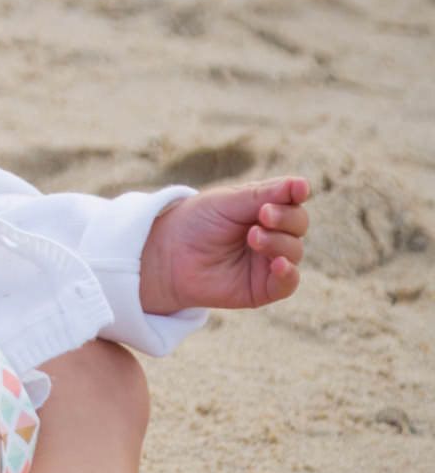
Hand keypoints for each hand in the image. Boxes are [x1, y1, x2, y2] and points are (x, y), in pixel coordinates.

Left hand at [140, 177, 309, 316]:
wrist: (168, 254)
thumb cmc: (197, 222)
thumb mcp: (228, 202)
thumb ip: (264, 194)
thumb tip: (304, 185)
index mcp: (264, 209)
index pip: (291, 201)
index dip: (294, 195)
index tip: (298, 190)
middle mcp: (272, 234)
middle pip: (298, 224)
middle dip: (285, 218)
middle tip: (263, 215)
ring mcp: (268, 261)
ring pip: (294, 250)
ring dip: (278, 241)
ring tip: (253, 237)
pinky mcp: (263, 288)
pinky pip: (288, 282)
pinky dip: (288, 272)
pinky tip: (278, 263)